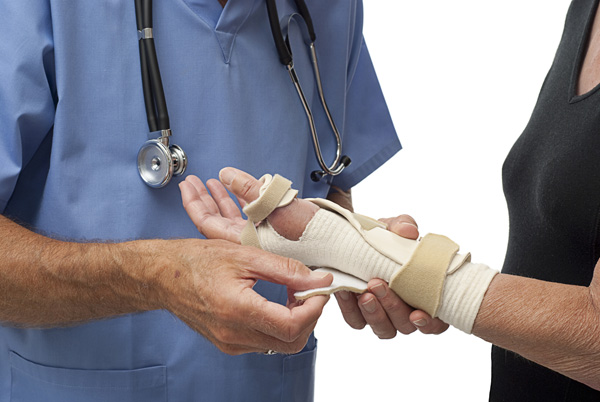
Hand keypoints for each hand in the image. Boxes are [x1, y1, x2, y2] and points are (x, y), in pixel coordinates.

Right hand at [146, 238, 331, 354]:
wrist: (164, 276)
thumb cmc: (198, 260)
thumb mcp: (246, 255)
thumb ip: (286, 269)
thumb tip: (319, 280)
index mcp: (237, 309)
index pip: (292, 325)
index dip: (314, 308)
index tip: (319, 288)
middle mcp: (233, 334)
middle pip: (291, 342)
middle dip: (310, 318)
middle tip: (310, 292)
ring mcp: (230, 343)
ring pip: (280, 346)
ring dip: (296, 322)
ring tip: (293, 293)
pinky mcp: (228, 344)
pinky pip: (264, 343)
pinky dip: (279, 326)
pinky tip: (277, 303)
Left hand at [179, 170, 318, 242]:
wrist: (335, 246)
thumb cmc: (309, 233)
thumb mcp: (276, 205)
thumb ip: (250, 190)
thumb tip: (226, 174)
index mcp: (243, 239)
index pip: (207, 223)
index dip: (194, 204)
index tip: (187, 186)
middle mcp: (248, 240)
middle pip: (216, 221)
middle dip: (204, 199)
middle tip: (193, 183)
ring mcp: (259, 237)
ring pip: (231, 219)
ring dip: (221, 200)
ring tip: (212, 184)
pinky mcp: (272, 234)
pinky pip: (248, 217)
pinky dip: (240, 203)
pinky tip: (238, 192)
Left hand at [335, 215, 448, 337]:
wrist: (356, 239)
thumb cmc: (385, 238)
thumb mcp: (394, 228)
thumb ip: (403, 226)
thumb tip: (409, 231)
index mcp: (424, 295)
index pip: (435, 322)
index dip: (430, 323)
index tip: (417, 314)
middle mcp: (406, 311)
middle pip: (405, 325)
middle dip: (392, 307)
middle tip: (377, 284)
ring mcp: (383, 315)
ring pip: (383, 328)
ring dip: (374, 313)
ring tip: (364, 292)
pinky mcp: (359, 315)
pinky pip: (356, 321)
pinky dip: (350, 308)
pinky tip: (346, 290)